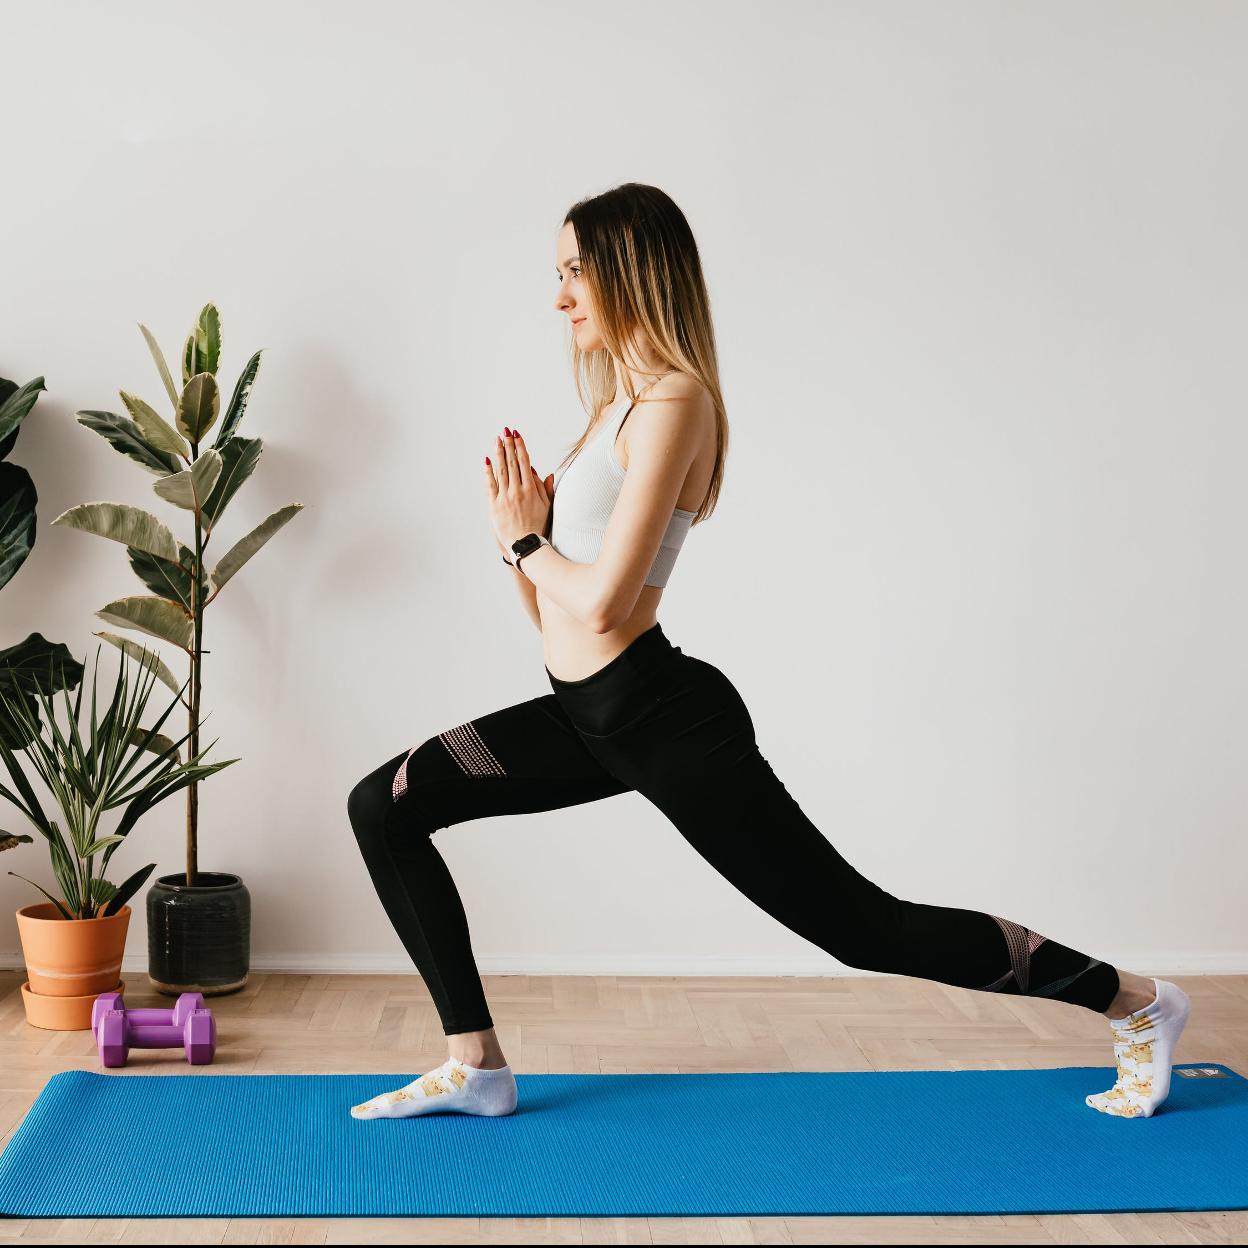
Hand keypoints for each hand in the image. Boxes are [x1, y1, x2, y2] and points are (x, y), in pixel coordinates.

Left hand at [486, 427, 553, 554]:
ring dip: (499, 453)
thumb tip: (545, 472)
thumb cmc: (539, 526)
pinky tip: (487, 460)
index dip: (520, 447)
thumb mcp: (548, 506)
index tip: (517, 435)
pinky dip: (488, 471)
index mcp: (531, 490)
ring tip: (497, 440)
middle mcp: (518, 491)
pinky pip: (491, 485)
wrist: (526, 545)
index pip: (524, 462)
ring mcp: (505, 498)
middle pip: (512, 463)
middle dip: (509, 445)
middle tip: (505, 431)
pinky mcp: (494, 505)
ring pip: (501, 470)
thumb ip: (545, 488)